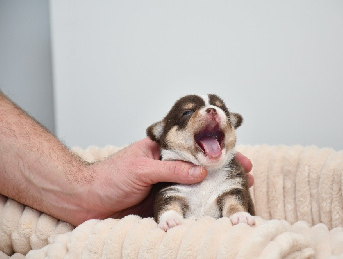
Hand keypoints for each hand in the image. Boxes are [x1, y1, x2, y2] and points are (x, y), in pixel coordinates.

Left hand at [77, 138, 252, 224]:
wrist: (85, 200)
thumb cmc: (108, 176)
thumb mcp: (142, 168)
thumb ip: (171, 169)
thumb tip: (201, 171)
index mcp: (162, 149)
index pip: (195, 144)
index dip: (216, 148)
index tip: (236, 152)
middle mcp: (167, 166)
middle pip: (201, 165)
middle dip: (224, 168)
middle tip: (246, 174)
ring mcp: (166, 185)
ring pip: (195, 185)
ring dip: (216, 188)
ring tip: (239, 191)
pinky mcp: (162, 203)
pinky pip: (184, 203)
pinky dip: (198, 206)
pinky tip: (214, 209)